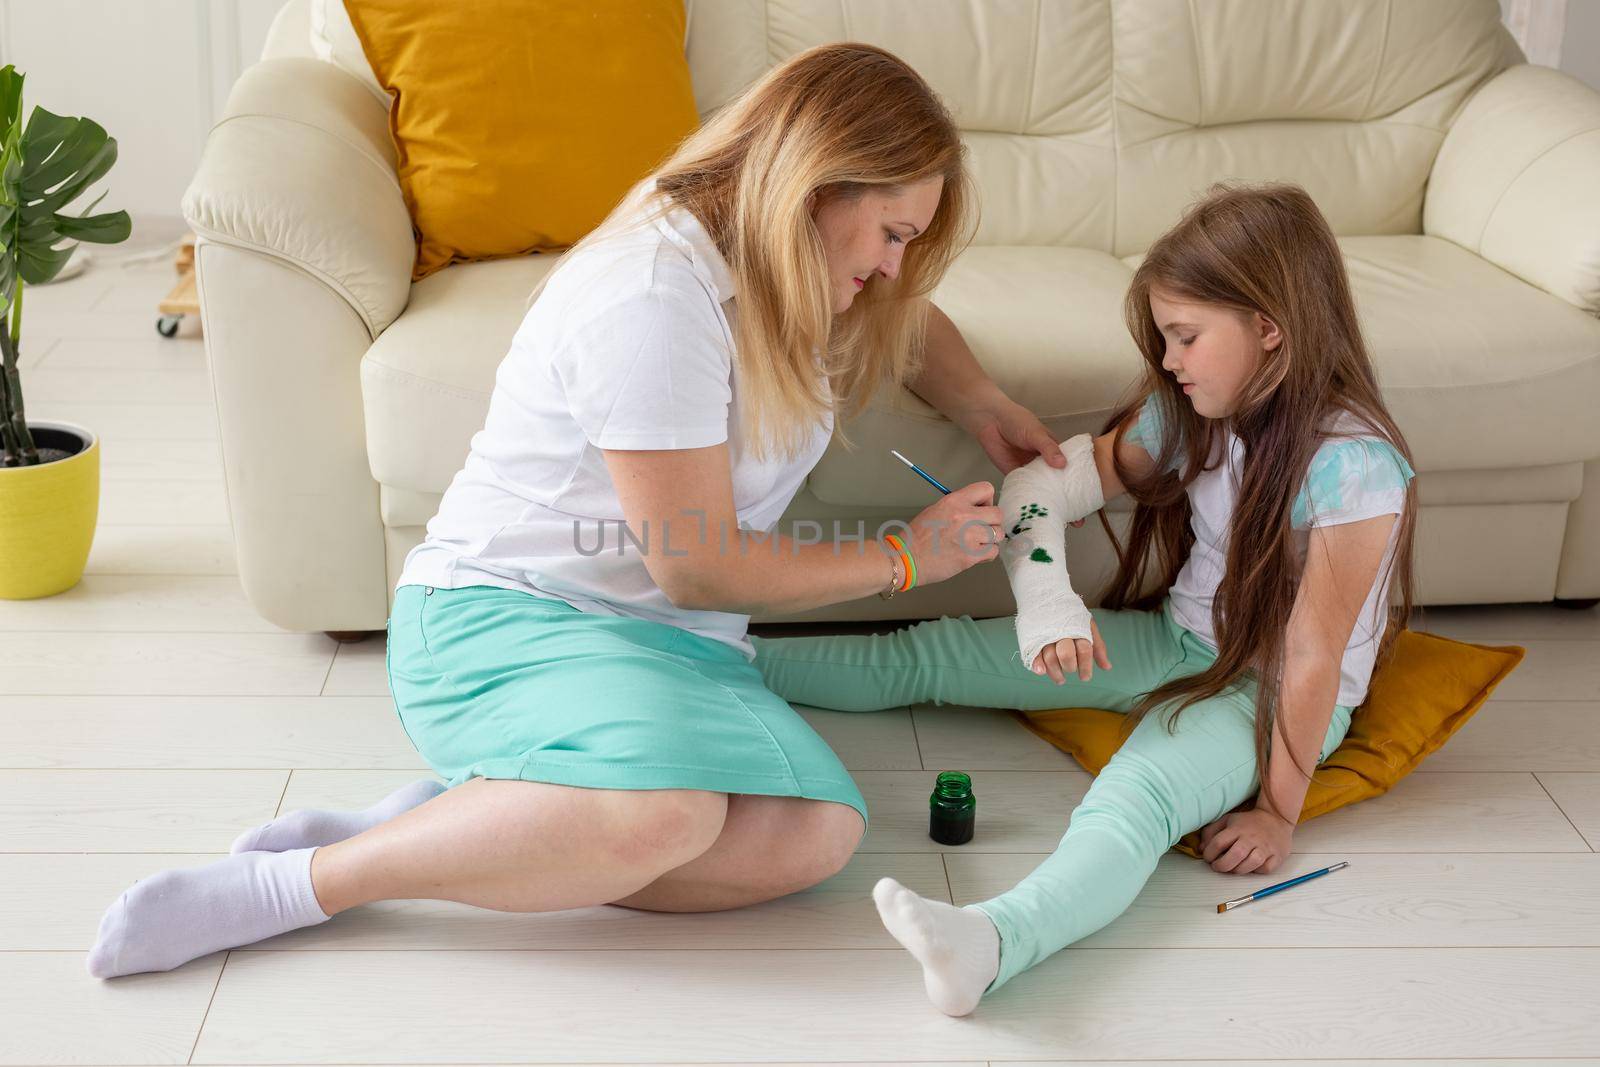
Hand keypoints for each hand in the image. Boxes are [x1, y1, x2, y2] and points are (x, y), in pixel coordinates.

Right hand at [902, 481, 1003, 585]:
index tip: (981, 509)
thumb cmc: (916, 538)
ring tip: (976, 543)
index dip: (987, 501)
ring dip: (990, 540)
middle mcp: (964, 516)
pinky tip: (974, 554)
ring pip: (998, 534)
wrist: (906, 558)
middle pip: (998, 513)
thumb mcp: (935, 510)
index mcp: (954, 501)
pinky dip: (986, 555)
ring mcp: (969, 536)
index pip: (987, 489)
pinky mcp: (971, 555)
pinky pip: (993, 552)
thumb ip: (957, 507)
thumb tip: (976, 509)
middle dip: (992, 522)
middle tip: (981, 529)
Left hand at [958, 394, 1085, 526]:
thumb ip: (1048, 448)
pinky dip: (1030, 503)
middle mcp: (1045, 464)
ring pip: (1043, 492)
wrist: (990, 421)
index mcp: (1056, 451)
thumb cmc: (1017, 421)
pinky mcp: (1016, 477)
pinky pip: (1025, 492)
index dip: (1081, 486)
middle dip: (1068, 503)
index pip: (1072, 471)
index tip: (1090, 501)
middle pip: (1059, 486)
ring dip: (1050, 506)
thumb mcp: (1036, 433)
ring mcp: (1031, 472)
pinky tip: (1035, 515)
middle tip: (1077, 521)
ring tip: (1059, 523)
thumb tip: (1062, 464)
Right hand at [1030, 617, 1110, 683]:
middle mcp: (1061, 631)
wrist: (1046, 594)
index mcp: (1078, 628)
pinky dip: (1037, 664)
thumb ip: (1098, 647)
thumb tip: (1107, 667)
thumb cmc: (1070, 615)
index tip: (1085, 677)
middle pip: (1066, 655)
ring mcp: (1045, 634)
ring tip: (1060, 679)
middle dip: (1070, 667)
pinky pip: (1033, 654)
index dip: (1086, 667)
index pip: (1085, 651)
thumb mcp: (1088, 626)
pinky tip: (1041, 672)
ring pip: (1050, 658)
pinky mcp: (1032, 637)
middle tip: (1071, 670)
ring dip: (1055, 672)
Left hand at [1199, 805, 1295, 874]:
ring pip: (1251, 864)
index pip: (1219, 842)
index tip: (1208, 857)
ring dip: (1238, 870)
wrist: (1276, 818)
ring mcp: (1265, 847)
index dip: (1209, 853)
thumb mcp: (1227, 821)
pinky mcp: (1277, 855)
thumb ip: (1211, 832)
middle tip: (1217, 867)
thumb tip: (1201, 848)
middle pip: (1235, 855)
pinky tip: (1251, 867)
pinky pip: (1265, 869)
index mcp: (1237, 828)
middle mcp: (1251, 838)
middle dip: (1222, 865)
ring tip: (1232, 868)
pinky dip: (1257, 871)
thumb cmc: (1248, 822)